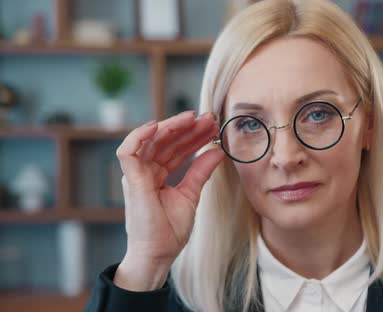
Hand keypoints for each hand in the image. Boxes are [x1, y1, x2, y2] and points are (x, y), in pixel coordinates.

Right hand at [113, 111, 223, 289]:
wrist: (158, 254)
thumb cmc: (169, 231)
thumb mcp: (190, 195)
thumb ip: (200, 172)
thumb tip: (217, 151)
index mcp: (157, 175)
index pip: (176, 148)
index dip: (194, 136)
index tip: (213, 126)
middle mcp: (145, 171)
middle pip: (166, 141)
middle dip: (188, 127)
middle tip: (209, 118)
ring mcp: (137, 175)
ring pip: (151, 140)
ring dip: (172, 126)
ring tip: (194, 118)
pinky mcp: (132, 180)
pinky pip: (128, 151)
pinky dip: (140, 136)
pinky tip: (158, 125)